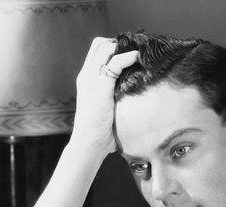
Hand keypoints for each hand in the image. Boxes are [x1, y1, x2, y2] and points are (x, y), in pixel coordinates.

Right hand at [71, 37, 138, 156]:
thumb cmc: (100, 134)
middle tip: (134, 52)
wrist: (88, 144)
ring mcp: (92, 79)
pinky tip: (138, 59)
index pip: (96, 52)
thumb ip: (115, 102)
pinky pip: (116, 62)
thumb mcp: (106, 111)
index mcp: (86, 80)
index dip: (112, 48)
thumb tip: (135, 105)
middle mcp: (86, 76)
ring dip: (124, 47)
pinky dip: (128, 57)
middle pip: (100, 44)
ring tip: (138, 54)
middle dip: (118, 44)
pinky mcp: (100, 85)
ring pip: (105, 47)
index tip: (128, 54)